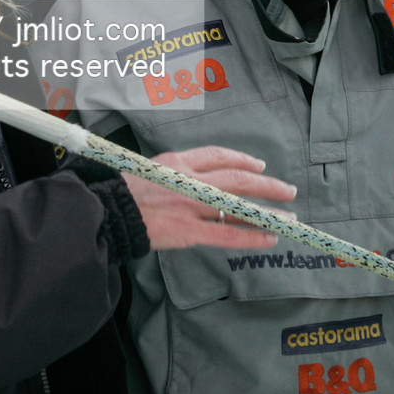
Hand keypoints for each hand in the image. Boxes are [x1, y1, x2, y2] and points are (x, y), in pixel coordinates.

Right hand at [126, 146, 296, 249]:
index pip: (219, 156)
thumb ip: (177, 170)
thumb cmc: (122, 191)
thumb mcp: (150, 167)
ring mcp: (192, 206)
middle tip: (288, 190)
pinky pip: (228, 235)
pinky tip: (269, 237)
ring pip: (239, 207)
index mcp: (179, 161)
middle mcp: (190, 180)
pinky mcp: (189, 232)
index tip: (259, 166)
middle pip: (238, 178)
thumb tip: (203, 177)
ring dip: (267, 212)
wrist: (105, 212)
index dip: (243, 160)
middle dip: (267, 185)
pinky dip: (251, 236)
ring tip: (287, 217)